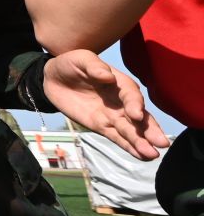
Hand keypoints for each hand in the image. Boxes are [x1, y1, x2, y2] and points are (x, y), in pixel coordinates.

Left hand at [41, 51, 170, 160]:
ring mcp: (113, 115)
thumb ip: (94, 66)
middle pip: (139, 116)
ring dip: (141, 142)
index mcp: (119, 83)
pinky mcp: (102, 126)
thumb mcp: (80, 59)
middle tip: (162, 142)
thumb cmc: (71, 64)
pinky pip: (117, 138)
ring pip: (130, 130)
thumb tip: (108, 76)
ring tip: (152, 155)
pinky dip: (129, 147)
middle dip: (150, 129)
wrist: (54, 78)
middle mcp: (121, 101)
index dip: (135, 104)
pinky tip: (142, 156)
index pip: (131, 95)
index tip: (136, 115)